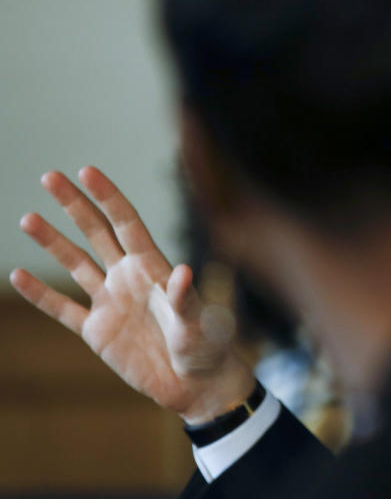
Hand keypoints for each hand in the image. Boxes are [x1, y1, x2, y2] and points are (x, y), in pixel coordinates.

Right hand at [10, 166, 254, 423]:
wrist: (196, 385)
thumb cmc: (207, 349)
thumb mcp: (199, 323)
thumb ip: (187, 299)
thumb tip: (184, 271)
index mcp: (153, 268)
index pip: (126, 224)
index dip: (108, 197)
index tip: (87, 171)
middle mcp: (128, 279)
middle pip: (96, 233)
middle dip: (74, 205)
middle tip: (49, 177)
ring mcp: (111, 303)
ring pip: (75, 264)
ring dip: (52, 242)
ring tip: (27, 219)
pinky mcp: (97, 331)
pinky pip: (63, 309)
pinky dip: (41, 294)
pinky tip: (18, 276)